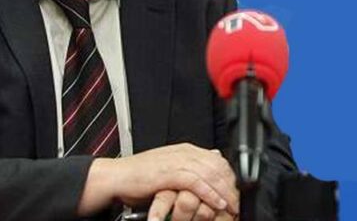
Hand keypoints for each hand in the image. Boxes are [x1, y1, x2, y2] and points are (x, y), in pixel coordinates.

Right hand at [78, 143, 238, 216]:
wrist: (116, 177)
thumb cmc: (140, 177)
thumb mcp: (169, 167)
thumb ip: (188, 166)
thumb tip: (209, 163)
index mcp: (186, 149)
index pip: (218, 160)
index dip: (230, 176)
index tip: (237, 192)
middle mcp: (185, 152)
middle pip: (218, 166)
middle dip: (231, 185)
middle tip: (240, 201)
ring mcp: (177, 160)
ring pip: (210, 174)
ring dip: (224, 191)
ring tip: (233, 205)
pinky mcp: (170, 172)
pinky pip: (196, 182)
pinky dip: (209, 193)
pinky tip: (217, 203)